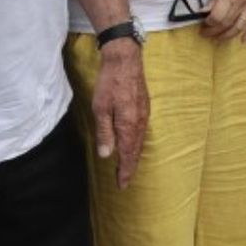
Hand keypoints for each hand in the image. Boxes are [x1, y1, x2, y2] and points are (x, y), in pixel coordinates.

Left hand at [91, 40, 148, 188]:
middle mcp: (139, 122)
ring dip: (134, 156)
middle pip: (136, 150)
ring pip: (140, 141)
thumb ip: (105, 132)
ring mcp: (144, 114)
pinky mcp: (144, 107)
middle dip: (131, 167)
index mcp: (129, 125)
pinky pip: (141, 131)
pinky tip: (133, 143)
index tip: (122, 185)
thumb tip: (107, 155)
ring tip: (128, 166)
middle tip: (124, 180)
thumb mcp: (101, 108)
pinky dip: (137, 143)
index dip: (125, 171)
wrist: (125, 60)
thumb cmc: (110, 83)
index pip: (128, 155)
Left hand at [202, 0, 245, 43]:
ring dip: (228, 35)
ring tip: (218, 39)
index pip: (217, 17)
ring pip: (240, 27)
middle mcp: (243, 1)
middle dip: (214, 32)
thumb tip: (204, 12)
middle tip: (205, 33)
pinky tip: (243, 40)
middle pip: (227, 24)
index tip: (202, 24)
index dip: (208, 24)